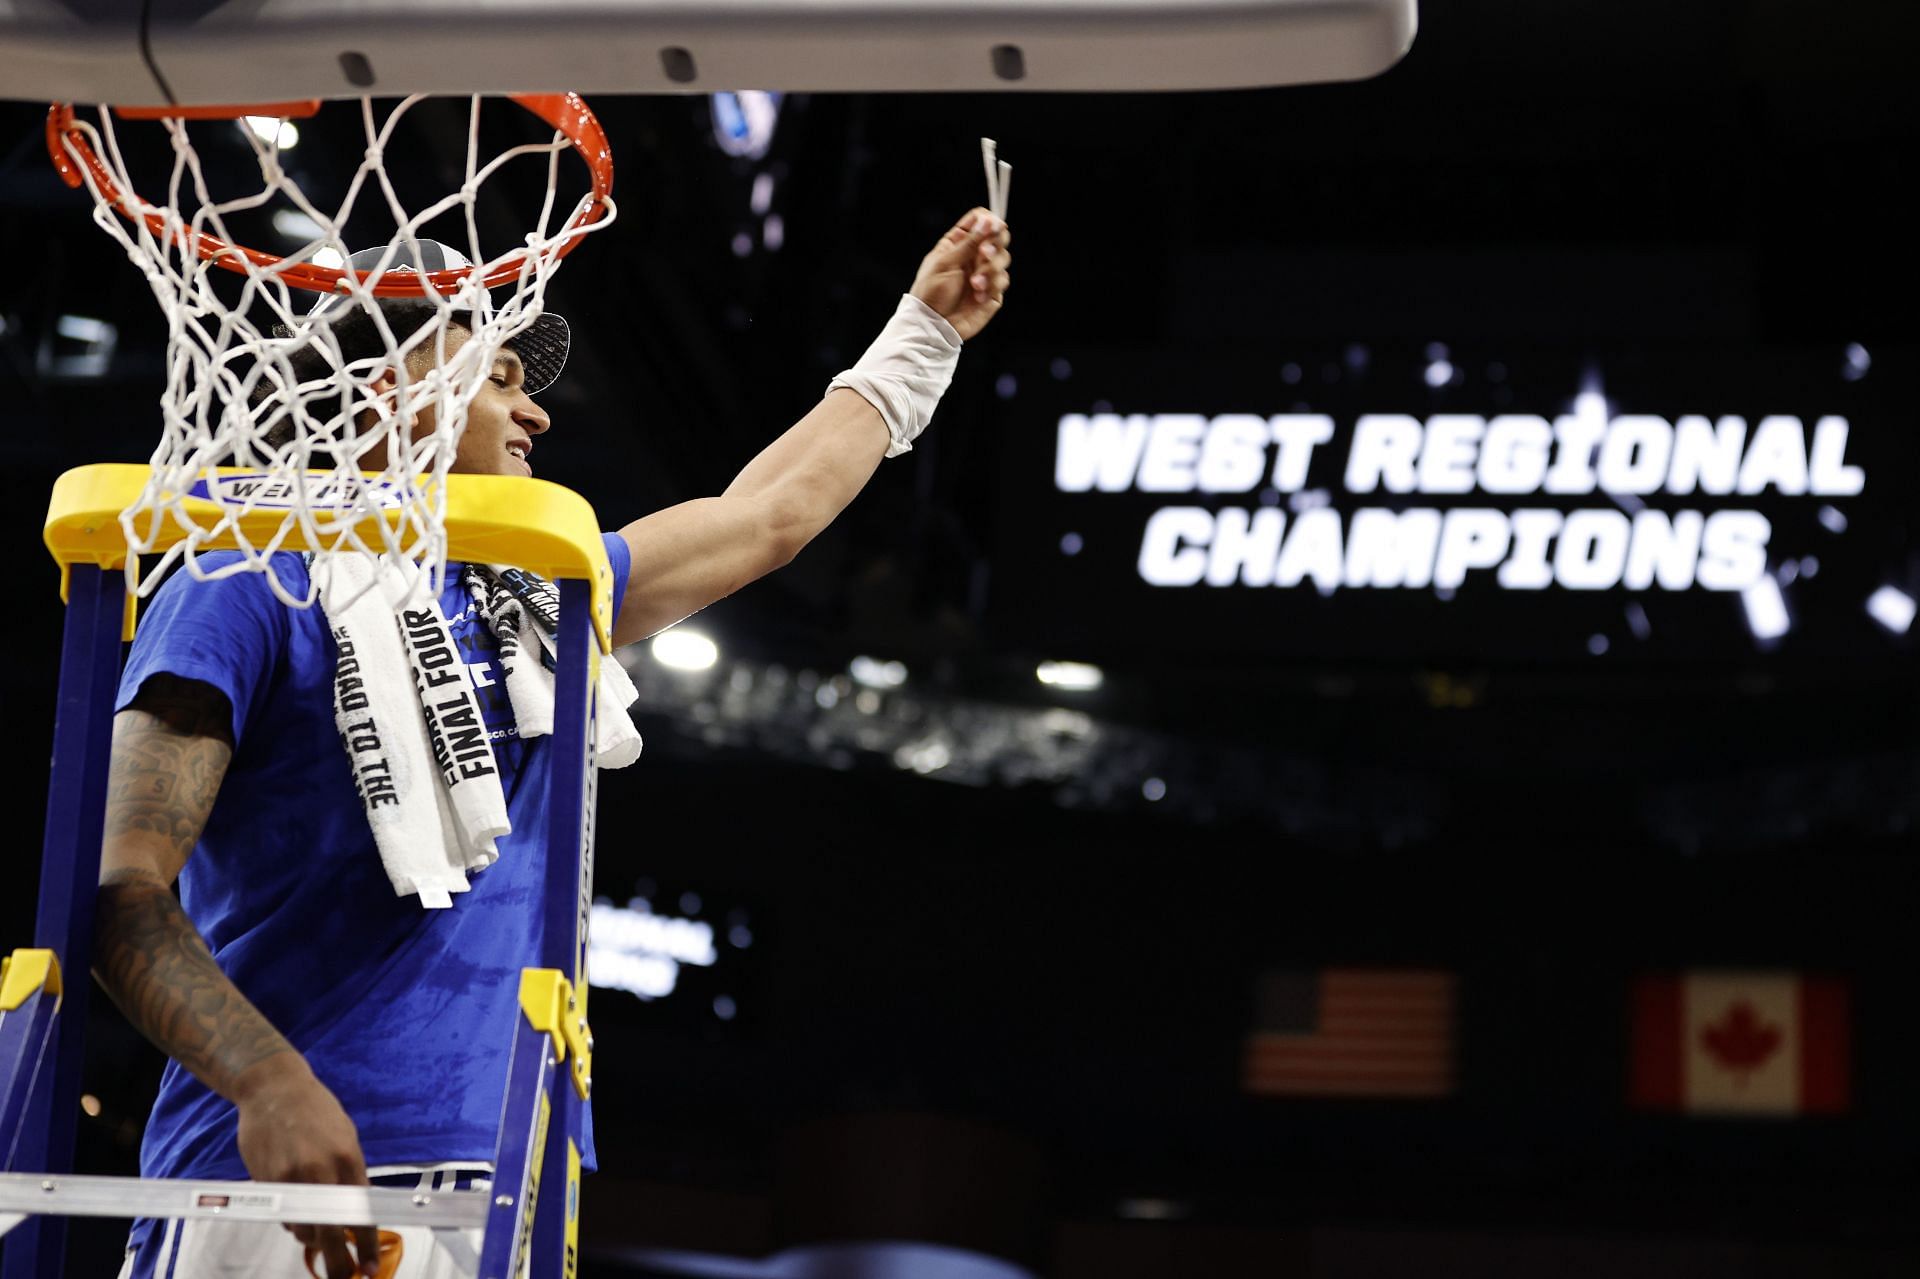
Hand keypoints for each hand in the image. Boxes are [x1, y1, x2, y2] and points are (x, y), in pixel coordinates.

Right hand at [233, 1054, 380, 1277]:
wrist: (273, 1090)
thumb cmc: (316, 1113)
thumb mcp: (345, 1139)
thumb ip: (351, 1177)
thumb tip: (356, 1218)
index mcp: (348, 1159)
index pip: (361, 1213)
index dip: (366, 1245)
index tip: (369, 1268)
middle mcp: (320, 1173)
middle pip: (330, 1234)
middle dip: (338, 1262)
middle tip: (345, 1276)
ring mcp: (289, 1181)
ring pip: (302, 1230)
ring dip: (312, 1236)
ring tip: (316, 1220)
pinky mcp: (265, 1184)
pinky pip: (283, 1218)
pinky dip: (293, 1220)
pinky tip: (297, 1204)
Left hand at [908, 207, 1012, 341]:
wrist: (934, 325)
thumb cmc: (931, 293)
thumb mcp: (946, 263)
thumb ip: (970, 242)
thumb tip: (989, 220)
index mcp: (959, 243)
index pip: (980, 220)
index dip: (988, 220)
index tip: (991, 225)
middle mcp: (974, 255)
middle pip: (998, 236)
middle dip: (994, 244)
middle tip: (984, 254)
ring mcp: (984, 272)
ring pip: (1003, 258)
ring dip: (990, 269)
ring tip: (974, 284)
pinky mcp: (992, 291)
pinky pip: (1003, 280)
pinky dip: (992, 286)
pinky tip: (977, 297)